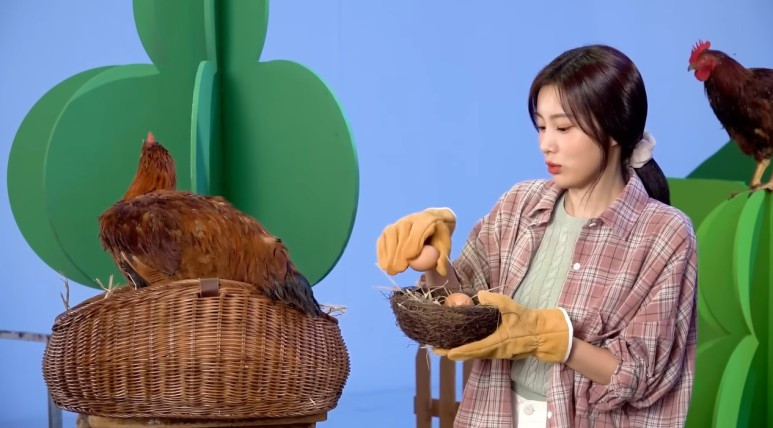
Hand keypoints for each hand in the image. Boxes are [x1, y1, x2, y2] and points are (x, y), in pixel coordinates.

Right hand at [376, 208, 455, 274]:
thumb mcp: (445, 246)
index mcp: (426, 220)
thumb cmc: (438, 238)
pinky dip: (382, 252)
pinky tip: (384, 265)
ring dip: (389, 254)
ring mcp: (398, 223)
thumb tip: (442, 272)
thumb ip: (443, 258)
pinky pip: (382, 239)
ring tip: (391, 271)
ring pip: (390, 235)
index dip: (413, 243)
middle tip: (399, 269)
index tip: (409, 259)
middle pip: (402, 233)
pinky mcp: (389, 229)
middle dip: (399, 252)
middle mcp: (411, 218)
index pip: (418, 230)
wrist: (430, 223)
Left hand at [442, 291, 571, 362]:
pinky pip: (480, 352)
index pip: (476, 348)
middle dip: (453, 352)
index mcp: (499, 341)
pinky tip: (460, 345)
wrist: (542, 334)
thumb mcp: (511, 307)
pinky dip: (468, 350)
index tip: (446, 352)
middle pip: (471, 354)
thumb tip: (479, 295)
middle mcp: (496, 350)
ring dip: (460, 351)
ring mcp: (497, 353)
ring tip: (443, 347)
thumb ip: (495, 300)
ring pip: (475, 354)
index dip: (460, 351)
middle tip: (436, 349)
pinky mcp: (499, 351)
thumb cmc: (527, 321)